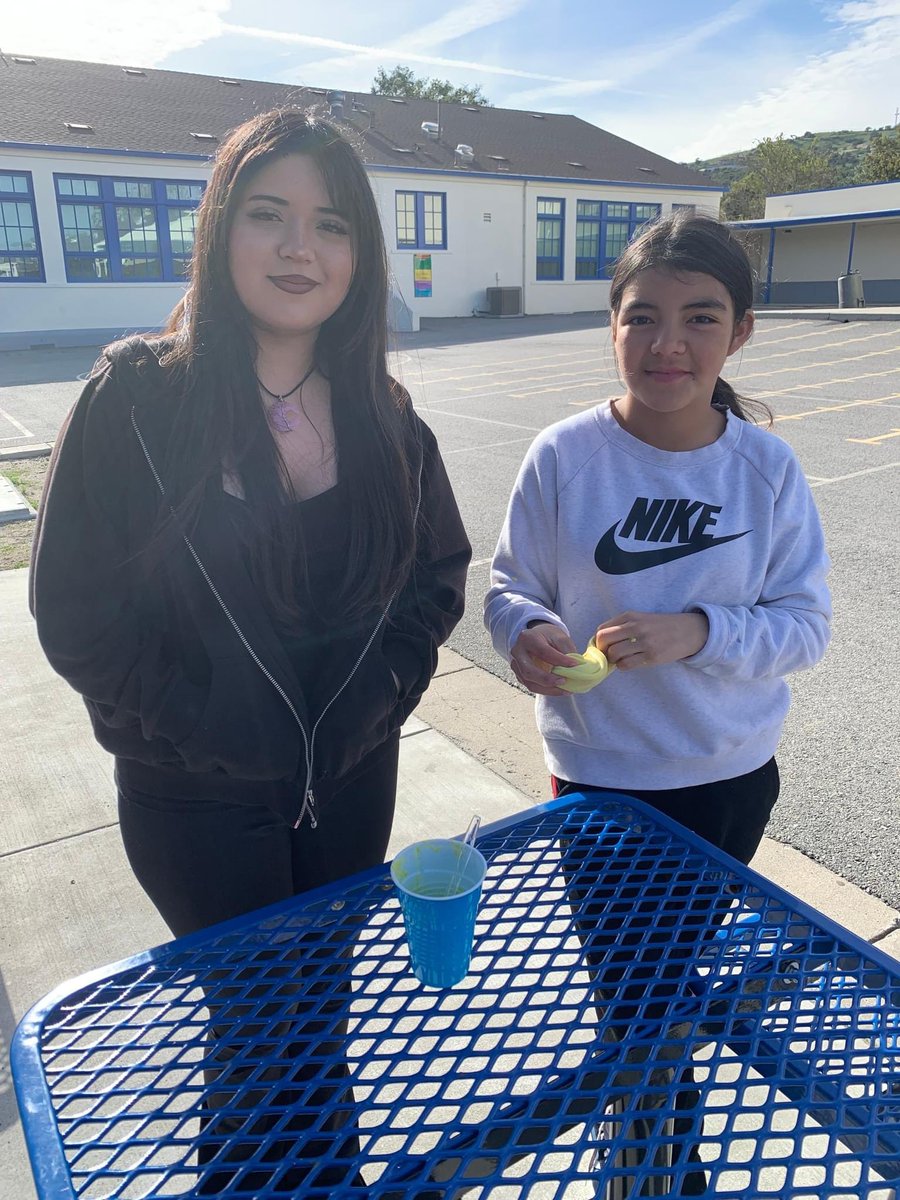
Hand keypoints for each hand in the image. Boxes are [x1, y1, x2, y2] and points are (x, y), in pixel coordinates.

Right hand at [510, 622, 578, 695]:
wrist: (535, 637)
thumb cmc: (548, 637)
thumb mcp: (560, 637)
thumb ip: (567, 651)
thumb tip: (576, 669)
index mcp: (527, 638)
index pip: (543, 651)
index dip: (559, 660)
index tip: (575, 665)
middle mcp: (517, 652)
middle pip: (529, 671)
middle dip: (548, 680)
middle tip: (565, 682)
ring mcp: (515, 665)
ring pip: (529, 683)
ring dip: (548, 689)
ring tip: (565, 690)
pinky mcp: (519, 675)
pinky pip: (531, 686)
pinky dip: (546, 690)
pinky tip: (559, 689)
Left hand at [594, 611, 708, 670]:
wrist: (688, 631)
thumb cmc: (661, 626)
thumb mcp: (641, 619)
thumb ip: (622, 626)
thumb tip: (601, 643)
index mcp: (630, 616)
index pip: (602, 629)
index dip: (598, 641)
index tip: (603, 647)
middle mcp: (636, 627)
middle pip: (604, 640)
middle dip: (602, 651)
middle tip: (608, 655)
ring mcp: (644, 642)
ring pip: (614, 654)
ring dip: (613, 660)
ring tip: (620, 659)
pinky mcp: (652, 656)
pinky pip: (626, 664)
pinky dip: (623, 666)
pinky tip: (629, 663)